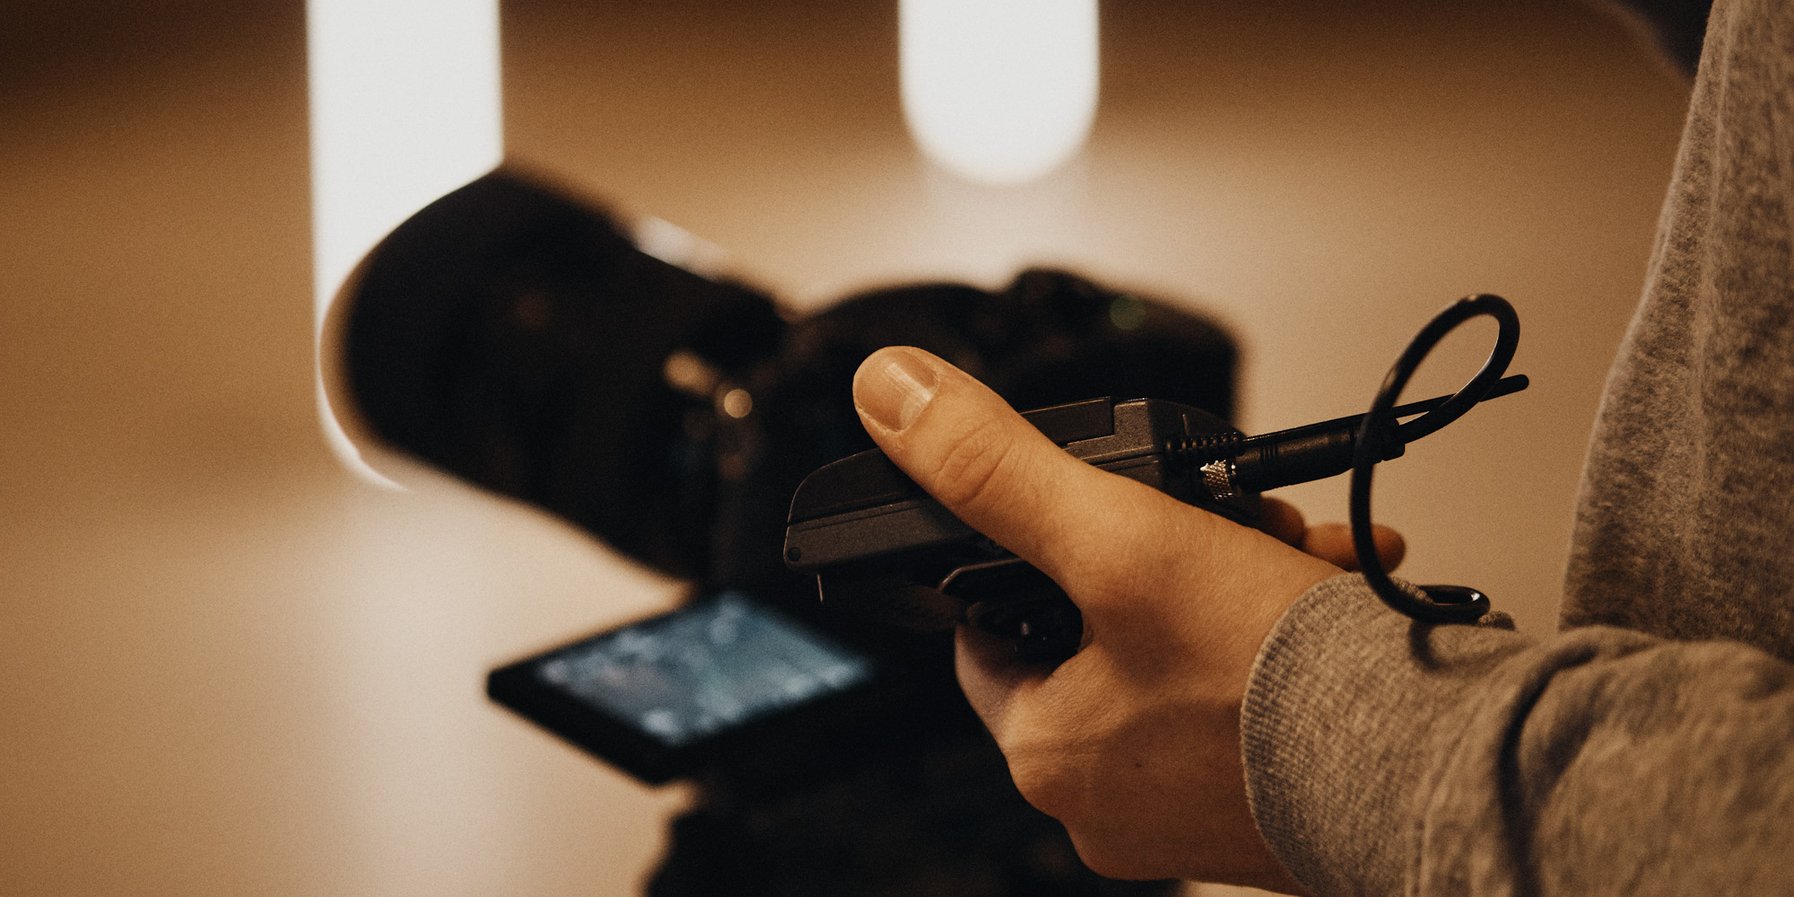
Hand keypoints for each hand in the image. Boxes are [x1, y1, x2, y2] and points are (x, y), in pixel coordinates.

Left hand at [852, 347, 1389, 889]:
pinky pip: (1251, 699)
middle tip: (1227, 521)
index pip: (989, 627)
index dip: (1030, 553)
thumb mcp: (1121, 539)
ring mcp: (1187, 812)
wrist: (1437, 772)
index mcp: (1045, 754)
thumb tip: (892, 396)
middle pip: (1101, 632)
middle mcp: (1104, 802)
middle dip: (1168, 555)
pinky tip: (1336, 597)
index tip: (1084, 513)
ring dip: (1240, 581)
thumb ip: (997, 468)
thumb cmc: (1279, 685)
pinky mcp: (1262, 809)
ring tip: (1297, 549)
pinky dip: (1287, 638)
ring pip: (1186, 655)